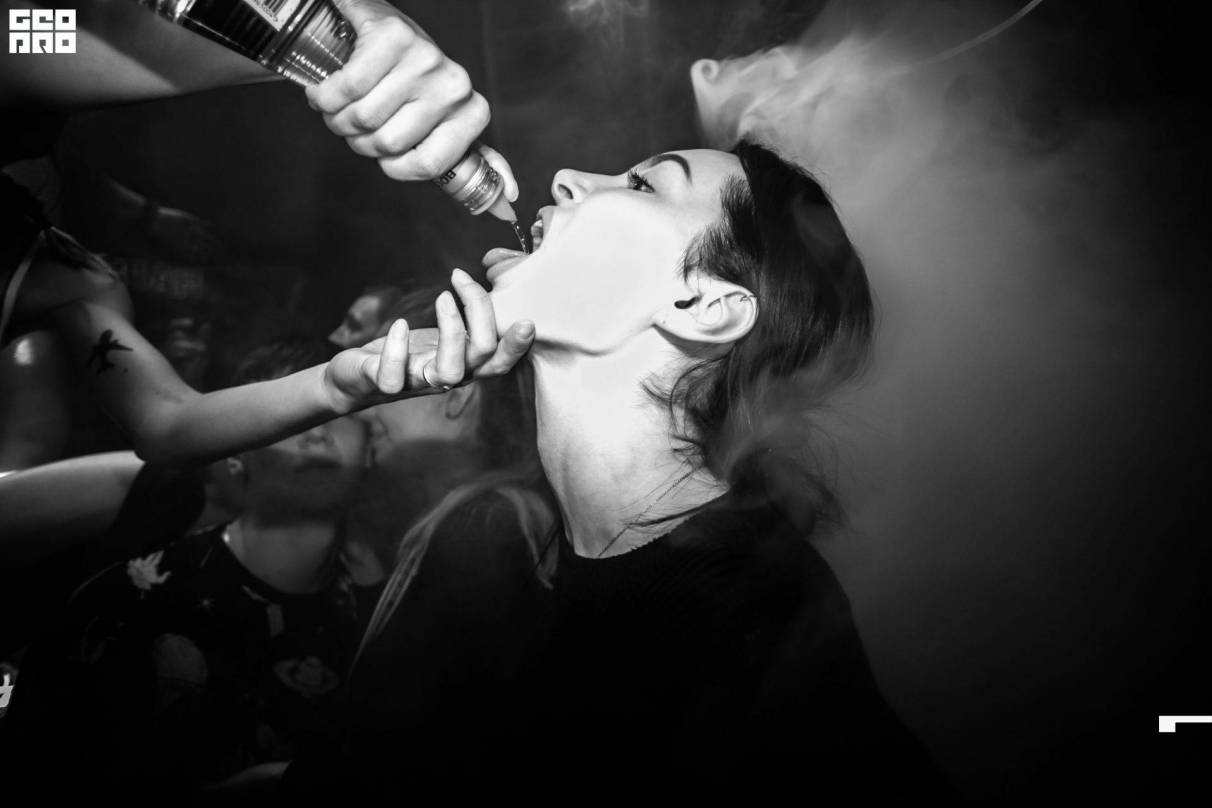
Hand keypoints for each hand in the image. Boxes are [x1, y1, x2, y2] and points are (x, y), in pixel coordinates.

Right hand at [306, 0, 517, 197]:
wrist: (378, 27)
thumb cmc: (409, 83)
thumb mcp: (444, 124)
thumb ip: (475, 161)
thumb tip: (508, 202)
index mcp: (472, 111)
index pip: (429, 165)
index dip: (394, 166)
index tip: (385, 153)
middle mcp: (455, 84)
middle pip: (389, 143)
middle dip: (359, 140)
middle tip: (356, 121)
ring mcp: (426, 58)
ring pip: (364, 118)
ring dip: (338, 118)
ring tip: (341, 105)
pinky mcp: (392, 37)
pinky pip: (346, 88)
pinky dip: (324, 96)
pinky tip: (325, 89)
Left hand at [322, 268, 532, 411]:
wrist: (355, 378)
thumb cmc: (403, 351)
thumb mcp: (438, 335)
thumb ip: (465, 319)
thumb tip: (486, 281)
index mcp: (464, 364)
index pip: (500, 360)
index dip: (516, 345)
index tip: (527, 319)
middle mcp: (447, 376)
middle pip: (483, 358)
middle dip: (483, 317)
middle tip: (464, 280)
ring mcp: (417, 382)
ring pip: (450, 372)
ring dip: (452, 331)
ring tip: (443, 296)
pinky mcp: (383, 384)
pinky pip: (393, 378)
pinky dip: (398, 350)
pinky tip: (400, 324)